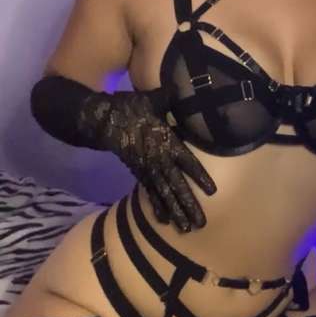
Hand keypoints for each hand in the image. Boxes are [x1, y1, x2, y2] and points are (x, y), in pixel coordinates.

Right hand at [79, 91, 216, 231]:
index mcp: (165, 142)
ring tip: (187, 229)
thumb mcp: (152, 99)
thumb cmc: (130, 107)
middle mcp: (158, 159)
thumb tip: (185, 87)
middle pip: (177, 186)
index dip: (199, 177)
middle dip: (189, 205)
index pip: (187, 162)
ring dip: (175, 212)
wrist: (102, 119)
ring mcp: (147, 168)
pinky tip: (164, 221)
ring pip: (164, 194)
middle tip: (201, 224)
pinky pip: (149, 192)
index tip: (212, 191)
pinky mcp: (137, 172)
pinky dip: (157, 206)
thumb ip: (170, 98)